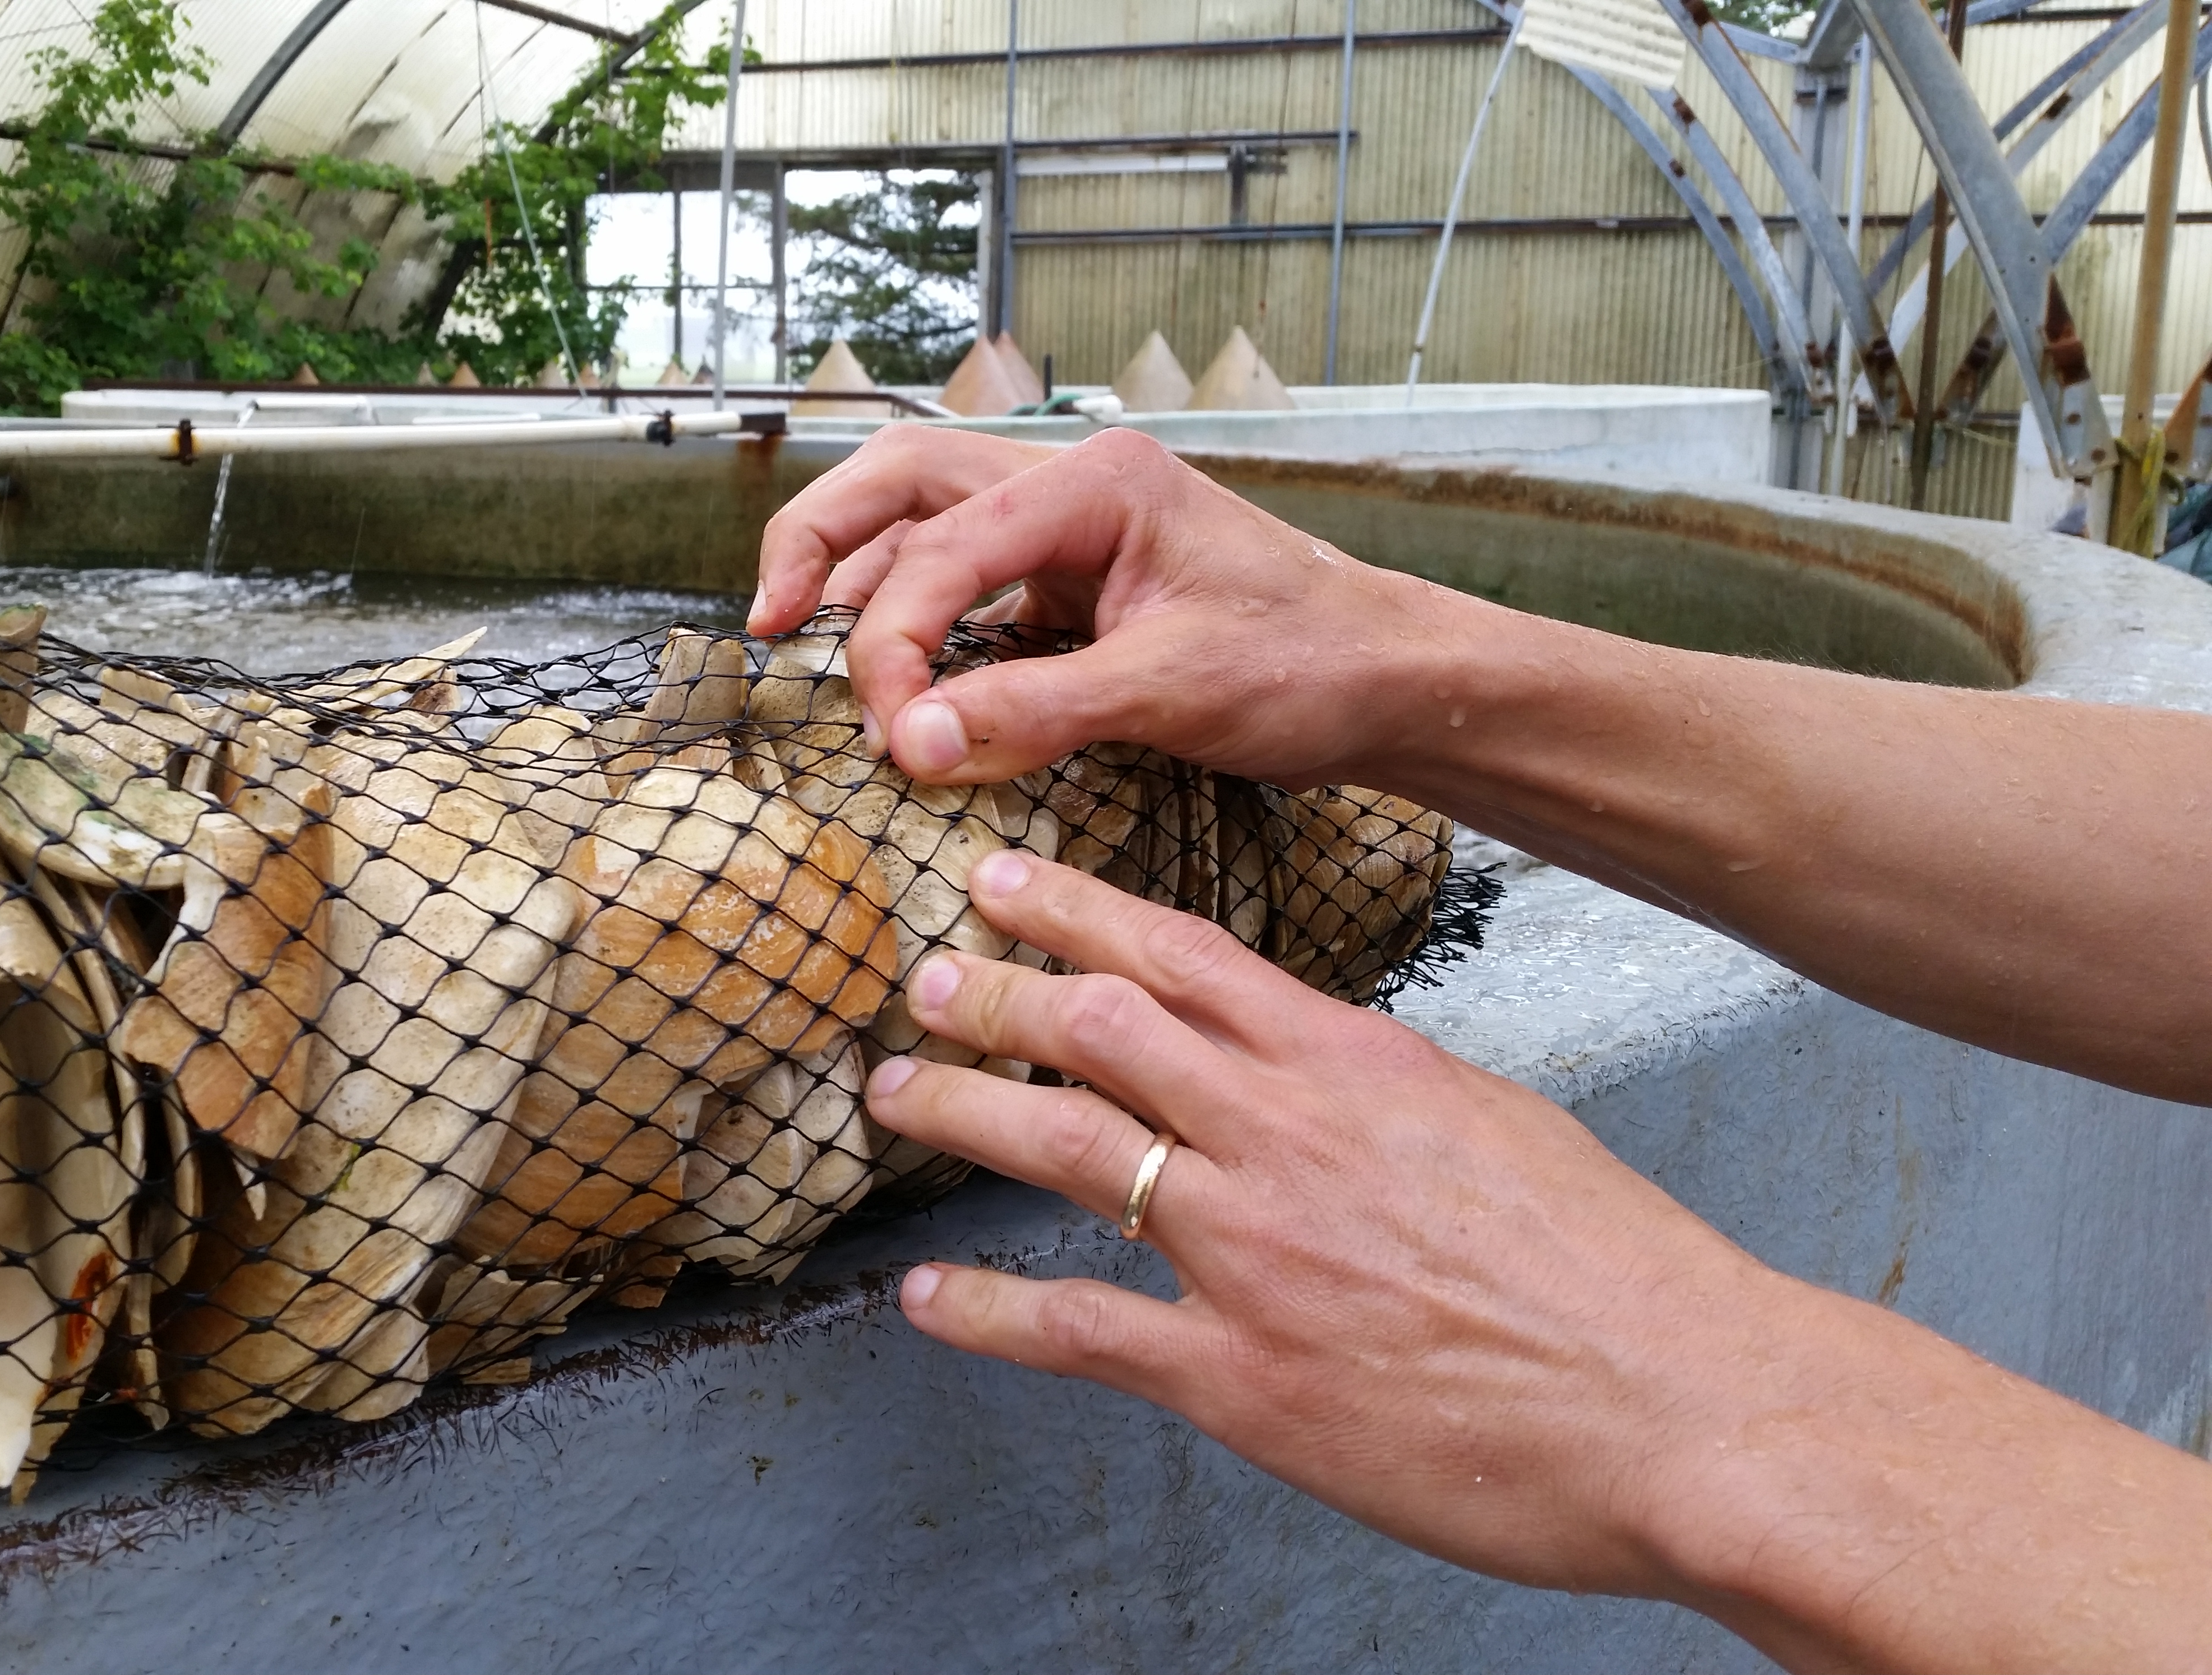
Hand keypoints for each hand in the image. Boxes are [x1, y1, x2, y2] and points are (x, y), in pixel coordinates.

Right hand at [751, 425, 1463, 788]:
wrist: (1396, 680)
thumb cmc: (1312, 667)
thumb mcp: (1171, 694)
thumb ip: (1031, 714)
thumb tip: (907, 745)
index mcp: (1096, 483)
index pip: (942, 543)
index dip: (890, 638)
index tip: (885, 730)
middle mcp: (1071, 485)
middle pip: (899, 478)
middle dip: (819, 542)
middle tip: (761, 623)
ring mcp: (1070, 530)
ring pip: (921, 523)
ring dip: (857, 579)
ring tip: (796, 645)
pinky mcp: (1073, 583)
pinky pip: (964, 584)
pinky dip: (910, 619)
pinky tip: (886, 674)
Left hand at [865, 845, 1771, 1597]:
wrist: (1687, 1404)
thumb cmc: (1615, 1275)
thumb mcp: (1494, 1128)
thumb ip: (1381, 1095)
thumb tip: (1318, 1071)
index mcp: (1352, 1067)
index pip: (1181, 958)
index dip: (1074, 914)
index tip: (1005, 883)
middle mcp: (1283, 1138)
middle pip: (1096, 1031)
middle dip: (991, 994)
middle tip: (922, 976)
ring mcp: (1251, 1254)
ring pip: (1062, 1148)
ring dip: (961, 1111)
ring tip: (895, 1089)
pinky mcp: (1241, 1377)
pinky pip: (1076, 1327)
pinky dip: (984, 1311)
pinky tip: (925, 1297)